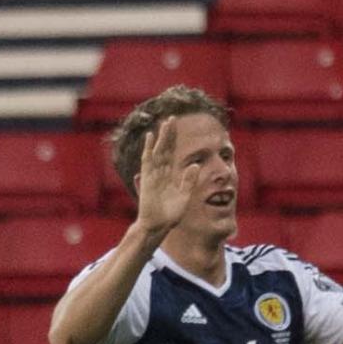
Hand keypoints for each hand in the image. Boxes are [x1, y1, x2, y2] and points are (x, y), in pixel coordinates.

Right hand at [132, 118, 205, 237]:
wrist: (158, 225)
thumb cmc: (171, 214)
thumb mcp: (185, 195)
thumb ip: (189, 180)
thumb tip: (195, 165)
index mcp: (170, 175)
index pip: (173, 153)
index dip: (175, 140)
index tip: (178, 127)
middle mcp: (161, 172)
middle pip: (165, 148)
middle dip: (169, 134)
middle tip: (172, 118)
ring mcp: (153, 174)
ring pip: (158, 151)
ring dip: (161, 137)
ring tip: (164, 123)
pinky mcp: (147, 178)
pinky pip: (148, 160)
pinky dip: (148, 148)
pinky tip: (150, 137)